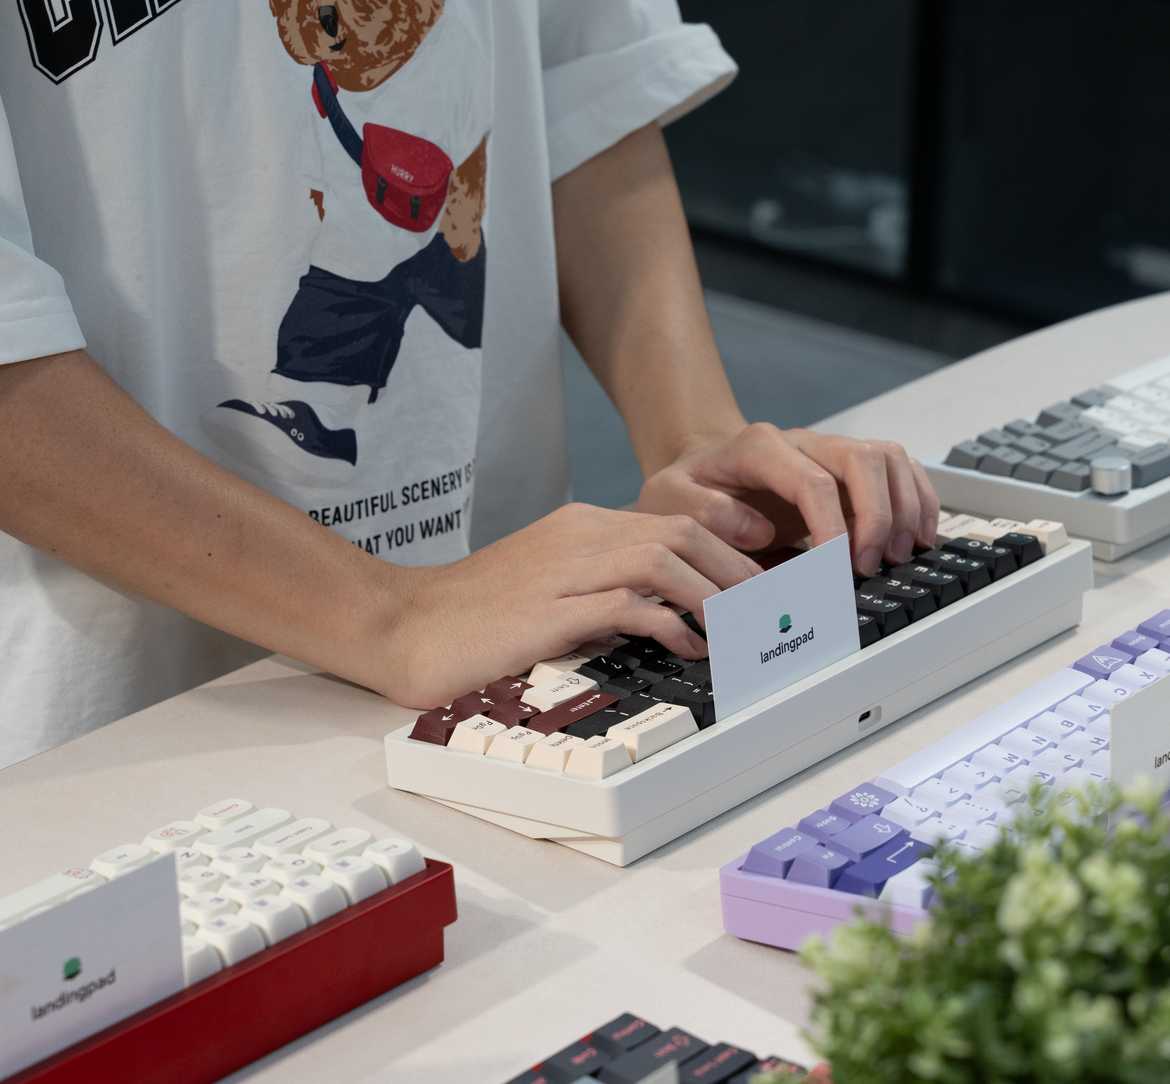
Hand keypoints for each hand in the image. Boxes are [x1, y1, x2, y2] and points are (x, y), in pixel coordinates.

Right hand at [370, 503, 760, 707]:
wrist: (398, 626)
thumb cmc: (467, 618)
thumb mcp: (546, 591)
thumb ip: (600, 592)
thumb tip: (660, 618)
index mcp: (579, 528)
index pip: (676, 523)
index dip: (729, 553)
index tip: (759, 588)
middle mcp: (578, 537)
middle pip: (685, 530)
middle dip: (739, 569)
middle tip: (770, 609)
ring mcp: (564, 568)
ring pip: (667, 557)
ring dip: (715, 593)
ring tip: (742, 629)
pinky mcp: (550, 606)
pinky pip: (630, 601)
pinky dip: (670, 622)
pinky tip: (689, 647)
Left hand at [636, 423, 940, 577]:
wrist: (702, 471)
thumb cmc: (690, 489)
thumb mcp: (670, 499)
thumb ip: (706, 513)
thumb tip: (758, 530)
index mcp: (759, 447)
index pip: (811, 480)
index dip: (831, 526)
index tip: (833, 568)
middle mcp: (804, 443)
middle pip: (863, 459)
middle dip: (877, 517)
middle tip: (869, 566)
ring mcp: (832, 452)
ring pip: (889, 459)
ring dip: (903, 509)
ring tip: (897, 557)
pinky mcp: (852, 469)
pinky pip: (901, 470)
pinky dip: (918, 501)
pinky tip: (918, 537)